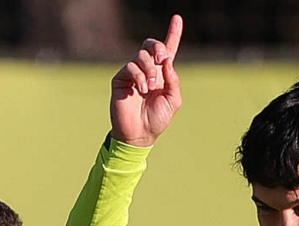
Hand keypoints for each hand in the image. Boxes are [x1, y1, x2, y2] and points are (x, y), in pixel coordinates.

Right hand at [110, 14, 183, 146]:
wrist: (140, 134)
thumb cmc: (157, 119)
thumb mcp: (173, 100)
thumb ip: (173, 80)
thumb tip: (166, 61)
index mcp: (162, 73)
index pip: (168, 49)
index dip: (173, 33)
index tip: (177, 18)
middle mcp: (147, 69)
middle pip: (151, 44)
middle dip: (158, 47)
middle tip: (162, 60)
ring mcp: (133, 73)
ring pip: (141, 55)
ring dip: (149, 69)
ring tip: (150, 87)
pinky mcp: (121, 79)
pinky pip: (130, 66)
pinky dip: (139, 76)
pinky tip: (142, 89)